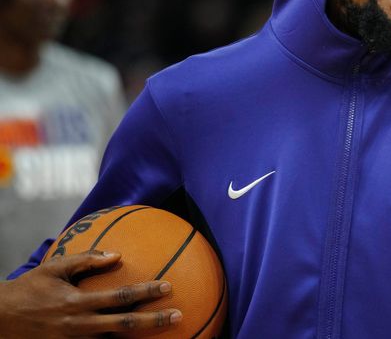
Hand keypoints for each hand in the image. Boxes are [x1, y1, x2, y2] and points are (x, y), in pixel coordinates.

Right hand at [0, 250, 181, 337]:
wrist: (0, 320)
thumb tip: (117, 254)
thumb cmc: (29, 289)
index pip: (119, 296)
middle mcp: (79, 325)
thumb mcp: (53, 268)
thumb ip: (85, 259)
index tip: (167, 286)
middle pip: (125, 325)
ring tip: (167, 334)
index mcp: (77, 301)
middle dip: (154, 321)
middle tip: (179, 315)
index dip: (145, 292)